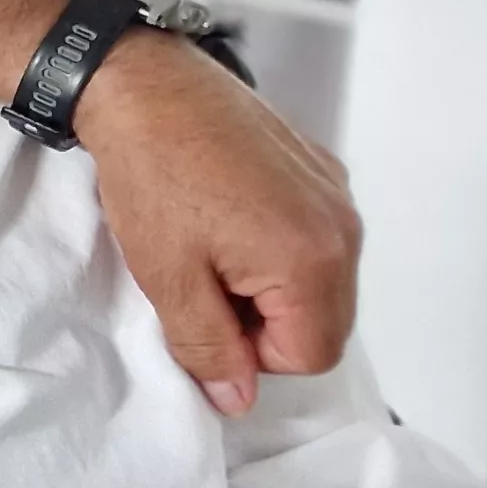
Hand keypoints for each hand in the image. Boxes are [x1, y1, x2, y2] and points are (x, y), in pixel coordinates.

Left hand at [75, 34, 359, 416]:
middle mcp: (343, 227)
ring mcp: (336, 193)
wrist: (143, 86)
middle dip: (266, 323)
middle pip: (325, 321)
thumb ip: (209, 348)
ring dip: (271, 286)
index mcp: (315, 260)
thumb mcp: (169, 278)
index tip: (206, 316)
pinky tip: (225, 218)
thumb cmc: (151, 175)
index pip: (310, 356)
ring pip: (322, 281)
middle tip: (203, 284)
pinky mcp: (321, 169)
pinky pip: (315, 237)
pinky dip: (277, 246)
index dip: (252, 355)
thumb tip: (238, 400)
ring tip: (211, 248)